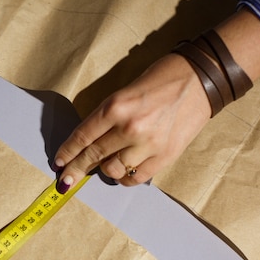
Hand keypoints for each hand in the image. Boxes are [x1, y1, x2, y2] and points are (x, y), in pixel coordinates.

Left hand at [52, 8, 259, 193]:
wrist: (200, 79)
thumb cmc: (160, 79)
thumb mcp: (124, 91)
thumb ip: (106, 117)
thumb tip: (88, 143)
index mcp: (115, 107)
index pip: (83, 136)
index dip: (68, 152)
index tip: (59, 162)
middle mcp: (129, 128)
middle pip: (93, 156)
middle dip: (76, 170)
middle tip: (65, 181)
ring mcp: (148, 145)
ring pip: (112, 170)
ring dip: (104, 170)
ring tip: (105, 164)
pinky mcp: (165, 157)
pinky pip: (135, 178)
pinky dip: (125, 178)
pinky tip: (123, 171)